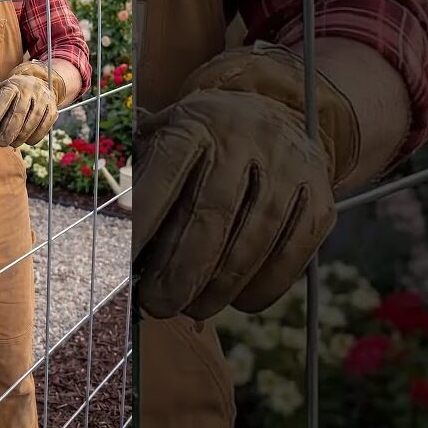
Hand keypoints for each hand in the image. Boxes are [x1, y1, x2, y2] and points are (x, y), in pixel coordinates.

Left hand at [0, 61, 65, 146]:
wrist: (38, 83)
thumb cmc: (13, 94)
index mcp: (13, 85)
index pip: (4, 99)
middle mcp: (29, 90)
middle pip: (19, 113)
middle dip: (8, 131)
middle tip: (0, 142)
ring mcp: (43, 99)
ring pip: (32, 122)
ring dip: (20, 137)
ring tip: (11, 143)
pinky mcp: (53, 109)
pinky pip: (44, 127)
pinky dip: (34, 137)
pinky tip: (26, 141)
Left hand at [131, 42, 360, 320]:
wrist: (278, 117)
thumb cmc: (201, 144)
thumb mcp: (166, 135)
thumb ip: (136, 169)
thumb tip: (107, 222)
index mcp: (197, 123)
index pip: (166, 172)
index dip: (146, 220)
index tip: (124, 265)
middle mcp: (246, 138)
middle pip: (211, 212)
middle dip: (181, 269)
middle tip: (157, 305)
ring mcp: (290, 166)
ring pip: (254, 236)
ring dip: (220, 284)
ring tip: (193, 310)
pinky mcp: (320, 196)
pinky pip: (295, 249)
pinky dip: (266, 284)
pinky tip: (240, 302)